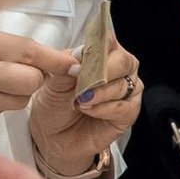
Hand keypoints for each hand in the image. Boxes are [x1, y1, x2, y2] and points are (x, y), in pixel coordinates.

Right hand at [0, 20, 70, 132]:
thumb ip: (1, 43)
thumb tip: (50, 55)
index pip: (26, 51)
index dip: (55, 59)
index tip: (73, 62)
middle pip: (30, 81)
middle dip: (35, 75)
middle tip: (25, 68)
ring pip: (19, 101)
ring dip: (19, 91)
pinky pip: (0, 112)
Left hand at [30, 32, 140, 178]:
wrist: (52, 138)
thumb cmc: (54, 108)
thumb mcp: (51, 84)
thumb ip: (64, 67)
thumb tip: (78, 56)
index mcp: (99, 56)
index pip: (108, 40)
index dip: (101, 44)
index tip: (88, 54)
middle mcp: (117, 70)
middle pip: (123, 60)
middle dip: (103, 71)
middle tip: (82, 84)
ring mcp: (125, 92)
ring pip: (125, 84)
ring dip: (101, 93)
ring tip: (80, 101)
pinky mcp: (128, 113)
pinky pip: (125, 107)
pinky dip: (106, 108)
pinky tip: (90, 111)